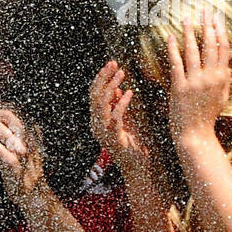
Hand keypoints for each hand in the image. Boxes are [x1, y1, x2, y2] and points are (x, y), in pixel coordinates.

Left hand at [0, 106, 46, 207]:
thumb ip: (33, 141)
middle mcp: (27, 141)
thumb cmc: (30, 176)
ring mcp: (20, 152)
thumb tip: (34, 127)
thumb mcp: (35, 155)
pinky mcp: (12, 164)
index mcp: (32, 137)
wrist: (35, 197)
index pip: (17, 113)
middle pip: (9, 116)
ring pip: (0, 129)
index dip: (0, 110)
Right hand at [90, 60, 153, 176]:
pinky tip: (130, 93)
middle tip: (114, 63)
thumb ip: (119, 106)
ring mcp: (103, 132)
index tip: (112, 64)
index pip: (93, 94)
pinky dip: (121, 103)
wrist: (138, 167)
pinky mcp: (113, 138)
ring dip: (111, 86)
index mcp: (97, 119)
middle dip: (103, 77)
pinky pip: (115, 117)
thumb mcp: (126, 120)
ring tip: (122, 74)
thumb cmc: (134, 144)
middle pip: (94, 95)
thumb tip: (118, 88)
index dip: (101, 78)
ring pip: (100, 104)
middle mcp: (96, 124)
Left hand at [165, 7, 230, 148]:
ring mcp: (195, 81)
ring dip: (190, 32)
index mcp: (222, 78)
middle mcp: (211, 77)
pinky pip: (176, 63)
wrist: (195, 134)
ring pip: (193, 51)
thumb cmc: (208, 116)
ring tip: (186, 17)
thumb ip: (224, 81)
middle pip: (210, 45)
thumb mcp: (222, 98)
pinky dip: (173, 49)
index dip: (220, 31)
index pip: (223, 49)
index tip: (217, 17)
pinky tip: (170, 37)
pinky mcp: (179, 87)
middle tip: (204, 9)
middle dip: (207, 25)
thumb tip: (225, 67)